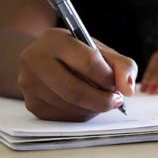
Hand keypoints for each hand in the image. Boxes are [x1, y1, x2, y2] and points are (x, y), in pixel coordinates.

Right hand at [18, 28, 136, 120]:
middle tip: (115, 100)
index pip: (88, 62)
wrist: (45, 60)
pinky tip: (85, 104)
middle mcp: (35, 60)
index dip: (108, 78)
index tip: (116, 84)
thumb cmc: (77, 55)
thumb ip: (122, 66)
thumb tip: (128, 89)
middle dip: (103, 100)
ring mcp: (30, 85)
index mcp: (55, 39)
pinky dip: (83, 114)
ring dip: (94, 108)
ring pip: (72, 108)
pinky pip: (66, 118)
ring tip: (100, 99)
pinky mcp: (32, 105)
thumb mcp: (100, 51)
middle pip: (75, 91)